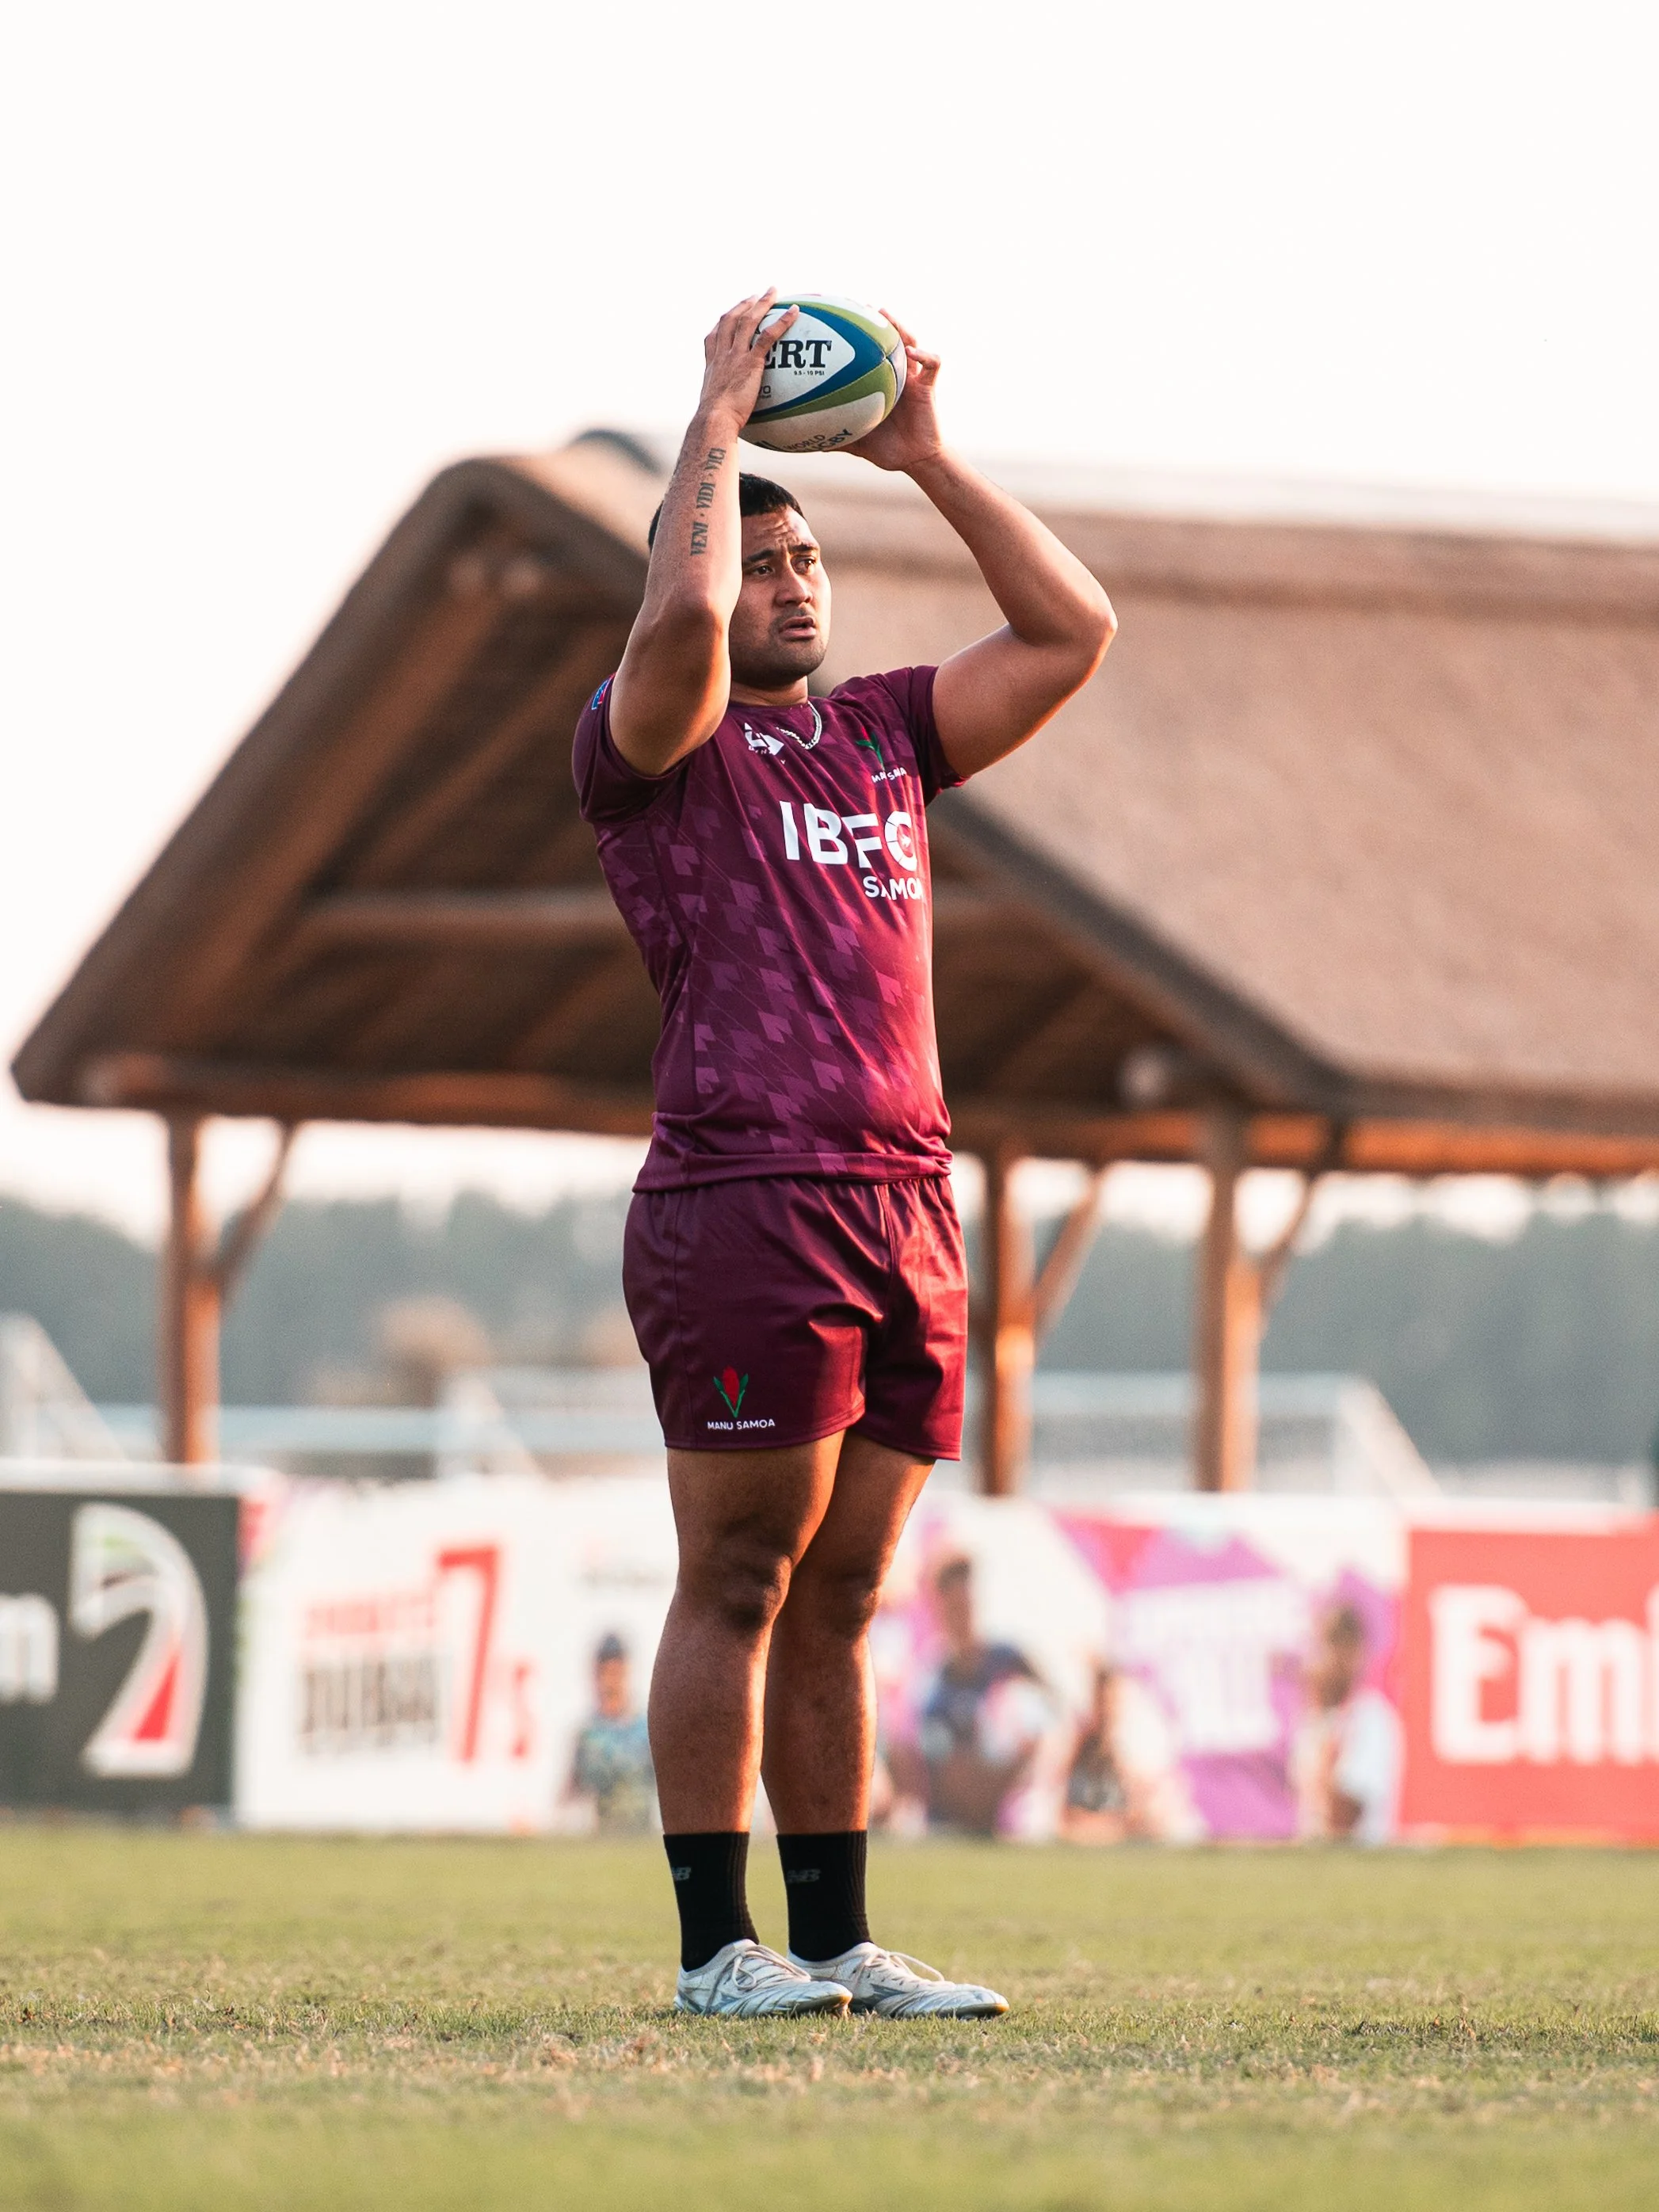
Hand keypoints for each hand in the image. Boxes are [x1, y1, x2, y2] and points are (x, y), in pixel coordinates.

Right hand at [696, 290, 796, 427]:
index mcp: (712, 364)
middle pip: (730, 320)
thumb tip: (731, 418)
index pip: (713, 337)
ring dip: (761, 303)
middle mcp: (722, 354)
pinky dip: (782, 321)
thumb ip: (724, 405)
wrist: (714, 420)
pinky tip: (795, 312)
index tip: (728, 315)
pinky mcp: (750, 362)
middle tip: (754, 296)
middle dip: (742, 304)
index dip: (721, 324)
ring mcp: (735, 356)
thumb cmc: (716, 422)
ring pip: (748, 320)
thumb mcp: (716, 410)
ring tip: (773, 292)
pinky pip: (768, 336)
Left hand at [844, 312, 944, 473]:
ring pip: (912, 342)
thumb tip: (810, 444)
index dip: (860, 338)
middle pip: (890, 340)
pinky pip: (933, 364)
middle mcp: (897, 376)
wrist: (916, 460)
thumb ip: (838, 438)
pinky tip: (913, 351)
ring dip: (900, 327)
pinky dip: (925, 355)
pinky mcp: (929, 387)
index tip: (842, 323)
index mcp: (880, 384)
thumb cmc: (889, 450)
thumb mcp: (858, 442)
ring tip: (885, 313)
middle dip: (878, 321)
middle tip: (861, 306)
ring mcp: (914, 379)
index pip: (870, 354)